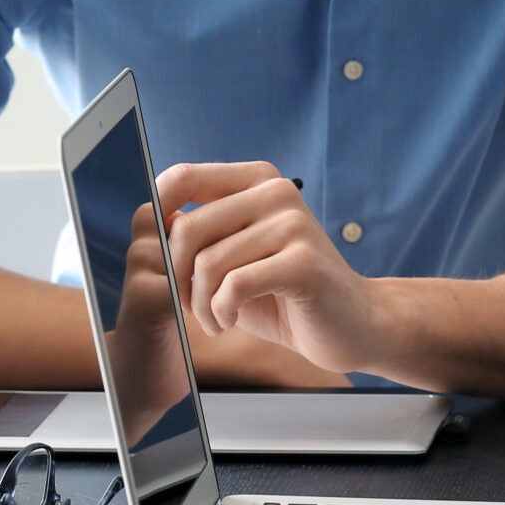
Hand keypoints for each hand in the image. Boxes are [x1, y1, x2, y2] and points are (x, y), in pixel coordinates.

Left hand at [158, 162, 387, 377]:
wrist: (351, 326)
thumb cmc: (287, 295)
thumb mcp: (235, 258)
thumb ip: (200, 237)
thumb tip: (153, 219)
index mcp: (259, 181)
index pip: (185, 178)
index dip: (158, 214)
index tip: (162, 257)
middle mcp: (277, 192)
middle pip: (189, 228)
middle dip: (178, 278)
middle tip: (190, 306)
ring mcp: (293, 224)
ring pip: (209, 264)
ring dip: (201, 305)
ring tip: (214, 320)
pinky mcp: (303, 262)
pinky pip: (235, 286)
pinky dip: (221, 312)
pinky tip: (228, 321)